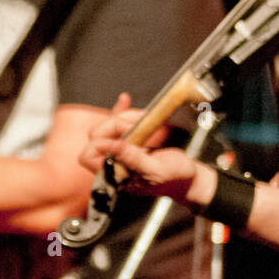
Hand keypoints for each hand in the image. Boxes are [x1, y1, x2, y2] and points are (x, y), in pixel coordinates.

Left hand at [79, 93, 194, 199]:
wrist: (189, 176)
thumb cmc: (175, 178)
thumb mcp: (156, 170)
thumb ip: (132, 159)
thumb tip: (108, 146)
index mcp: (114, 175)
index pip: (88, 155)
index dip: (100, 142)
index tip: (123, 137)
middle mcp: (113, 162)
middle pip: (97, 135)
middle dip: (117, 124)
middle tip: (138, 125)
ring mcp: (121, 149)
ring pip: (110, 124)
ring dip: (126, 116)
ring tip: (146, 117)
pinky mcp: (132, 139)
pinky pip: (120, 122)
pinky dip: (123, 110)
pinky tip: (125, 100)